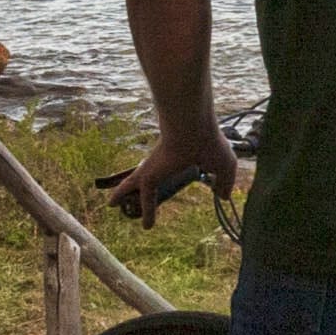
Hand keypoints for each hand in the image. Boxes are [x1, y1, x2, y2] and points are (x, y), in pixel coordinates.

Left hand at [105, 115, 235, 225]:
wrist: (194, 130)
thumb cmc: (211, 143)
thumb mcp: (225, 167)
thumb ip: (225, 183)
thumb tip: (223, 198)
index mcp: (183, 159)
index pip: (177, 168)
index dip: (179, 174)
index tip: (178, 180)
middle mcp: (165, 163)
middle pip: (150, 178)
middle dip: (140, 186)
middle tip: (132, 197)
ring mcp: (154, 168)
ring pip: (135, 184)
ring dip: (123, 192)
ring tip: (111, 203)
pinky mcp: (147, 174)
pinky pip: (132, 188)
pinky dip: (121, 195)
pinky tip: (109, 204)